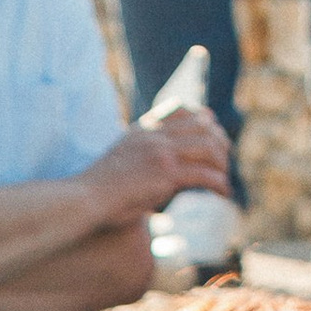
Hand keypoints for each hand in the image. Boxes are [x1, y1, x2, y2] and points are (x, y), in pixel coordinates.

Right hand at [91, 115, 230, 219]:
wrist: (85, 200)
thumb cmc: (98, 191)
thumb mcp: (120, 163)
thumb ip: (140, 156)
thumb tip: (160, 170)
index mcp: (142, 130)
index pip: (180, 110)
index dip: (203, 119)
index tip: (214, 131)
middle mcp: (154, 135)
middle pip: (201, 126)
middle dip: (219, 141)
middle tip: (225, 159)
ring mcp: (161, 152)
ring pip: (208, 148)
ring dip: (221, 164)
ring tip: (224, 179)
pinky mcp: (166, 174)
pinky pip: (203, 175)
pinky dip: (218, 184)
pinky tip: (224, 194)